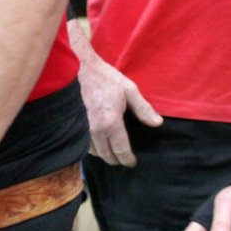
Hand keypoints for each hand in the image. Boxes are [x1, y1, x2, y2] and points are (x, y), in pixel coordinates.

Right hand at [77, 50, 161, 166]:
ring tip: (112, 151)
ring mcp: (82, 130)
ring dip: (104, 154)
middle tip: (124, 157)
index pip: (121, 150)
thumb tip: (157, 123)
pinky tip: (98, 143)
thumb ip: (143, 109)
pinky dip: (92, 148)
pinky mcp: (74, 127)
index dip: (128, 159)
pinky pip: (83, 145)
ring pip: (93, 153)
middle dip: (117, 160)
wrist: (77, 68)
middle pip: (107, 156)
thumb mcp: (128, 89)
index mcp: (111, 123)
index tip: (132, 162)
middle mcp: (95, 131)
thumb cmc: (104, 78)